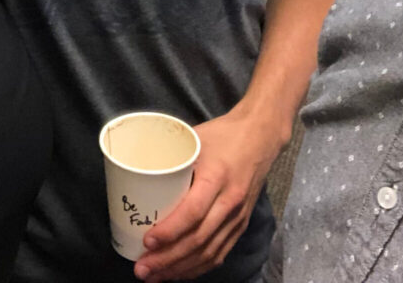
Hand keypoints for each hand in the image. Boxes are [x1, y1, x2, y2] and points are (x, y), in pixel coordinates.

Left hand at [133, 107, 285, 281]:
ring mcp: (238, 216)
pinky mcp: (242, 223)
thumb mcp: (196, 139)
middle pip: (199, 239)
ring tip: (154, 276)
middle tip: (142, 268)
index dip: (170, 230)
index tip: (147, 241)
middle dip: (168, 259)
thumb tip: (140, 175)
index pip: (194, 211)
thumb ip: (173, 159)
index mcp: (217, 176)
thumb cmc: (224, 134)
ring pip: (209, 252)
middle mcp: (231, 200)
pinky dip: (199, 268)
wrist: (261, 136)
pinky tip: (180, 273)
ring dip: (180, 269)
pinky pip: (220, 252)